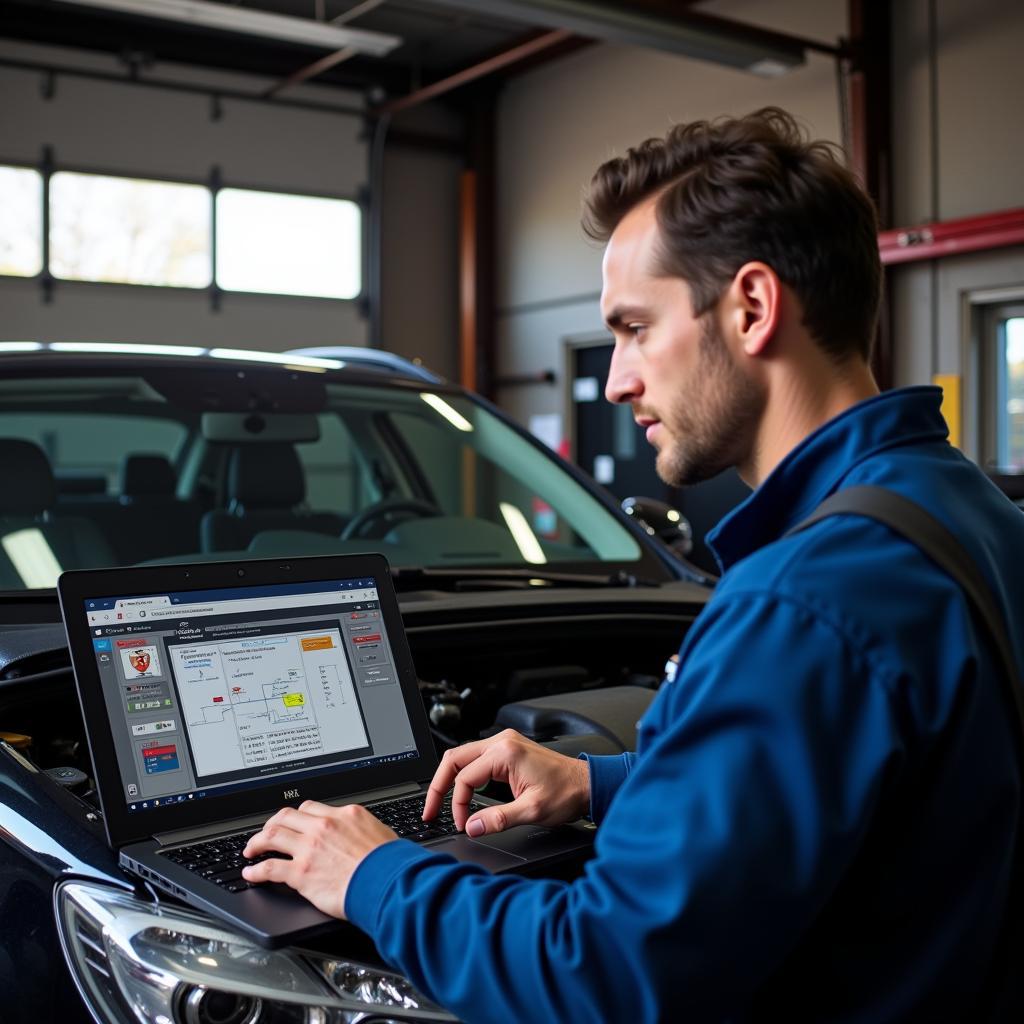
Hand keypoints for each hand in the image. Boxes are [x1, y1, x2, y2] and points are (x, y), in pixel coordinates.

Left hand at [241, 801, 396, 918]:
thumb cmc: (390, 862)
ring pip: (272, 836)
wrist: (388, 882)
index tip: (291, 823)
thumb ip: (361, 830)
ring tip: (250, 850)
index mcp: (344, 815)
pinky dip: (256, 871)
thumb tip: (360, 835)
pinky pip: (269, 868)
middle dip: (271, 824)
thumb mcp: (379, 832)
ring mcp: (310, 848)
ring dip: (257, 843)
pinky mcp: (301, 873)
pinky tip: (251, 874)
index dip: (296, 816)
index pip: (310, 807)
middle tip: (265, 833)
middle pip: (286, 816)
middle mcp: (323, 827)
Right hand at [423, 729, 589, 837]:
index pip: (465, 777)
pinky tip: (461, 793)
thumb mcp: (532, 811)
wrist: (586, 784)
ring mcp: (504, 744)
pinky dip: (464, 776)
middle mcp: (502, 742)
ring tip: (440, 803)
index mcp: (505, 752)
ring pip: (462, 757)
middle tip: (429, 810)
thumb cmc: (566, 793)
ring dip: (449, 780)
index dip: (457, 804)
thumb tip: (472, 827)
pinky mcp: (507, 750)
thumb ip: (499, 819)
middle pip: (454, 759)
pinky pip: (475, 760)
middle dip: (439, 786)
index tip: (462, 823)